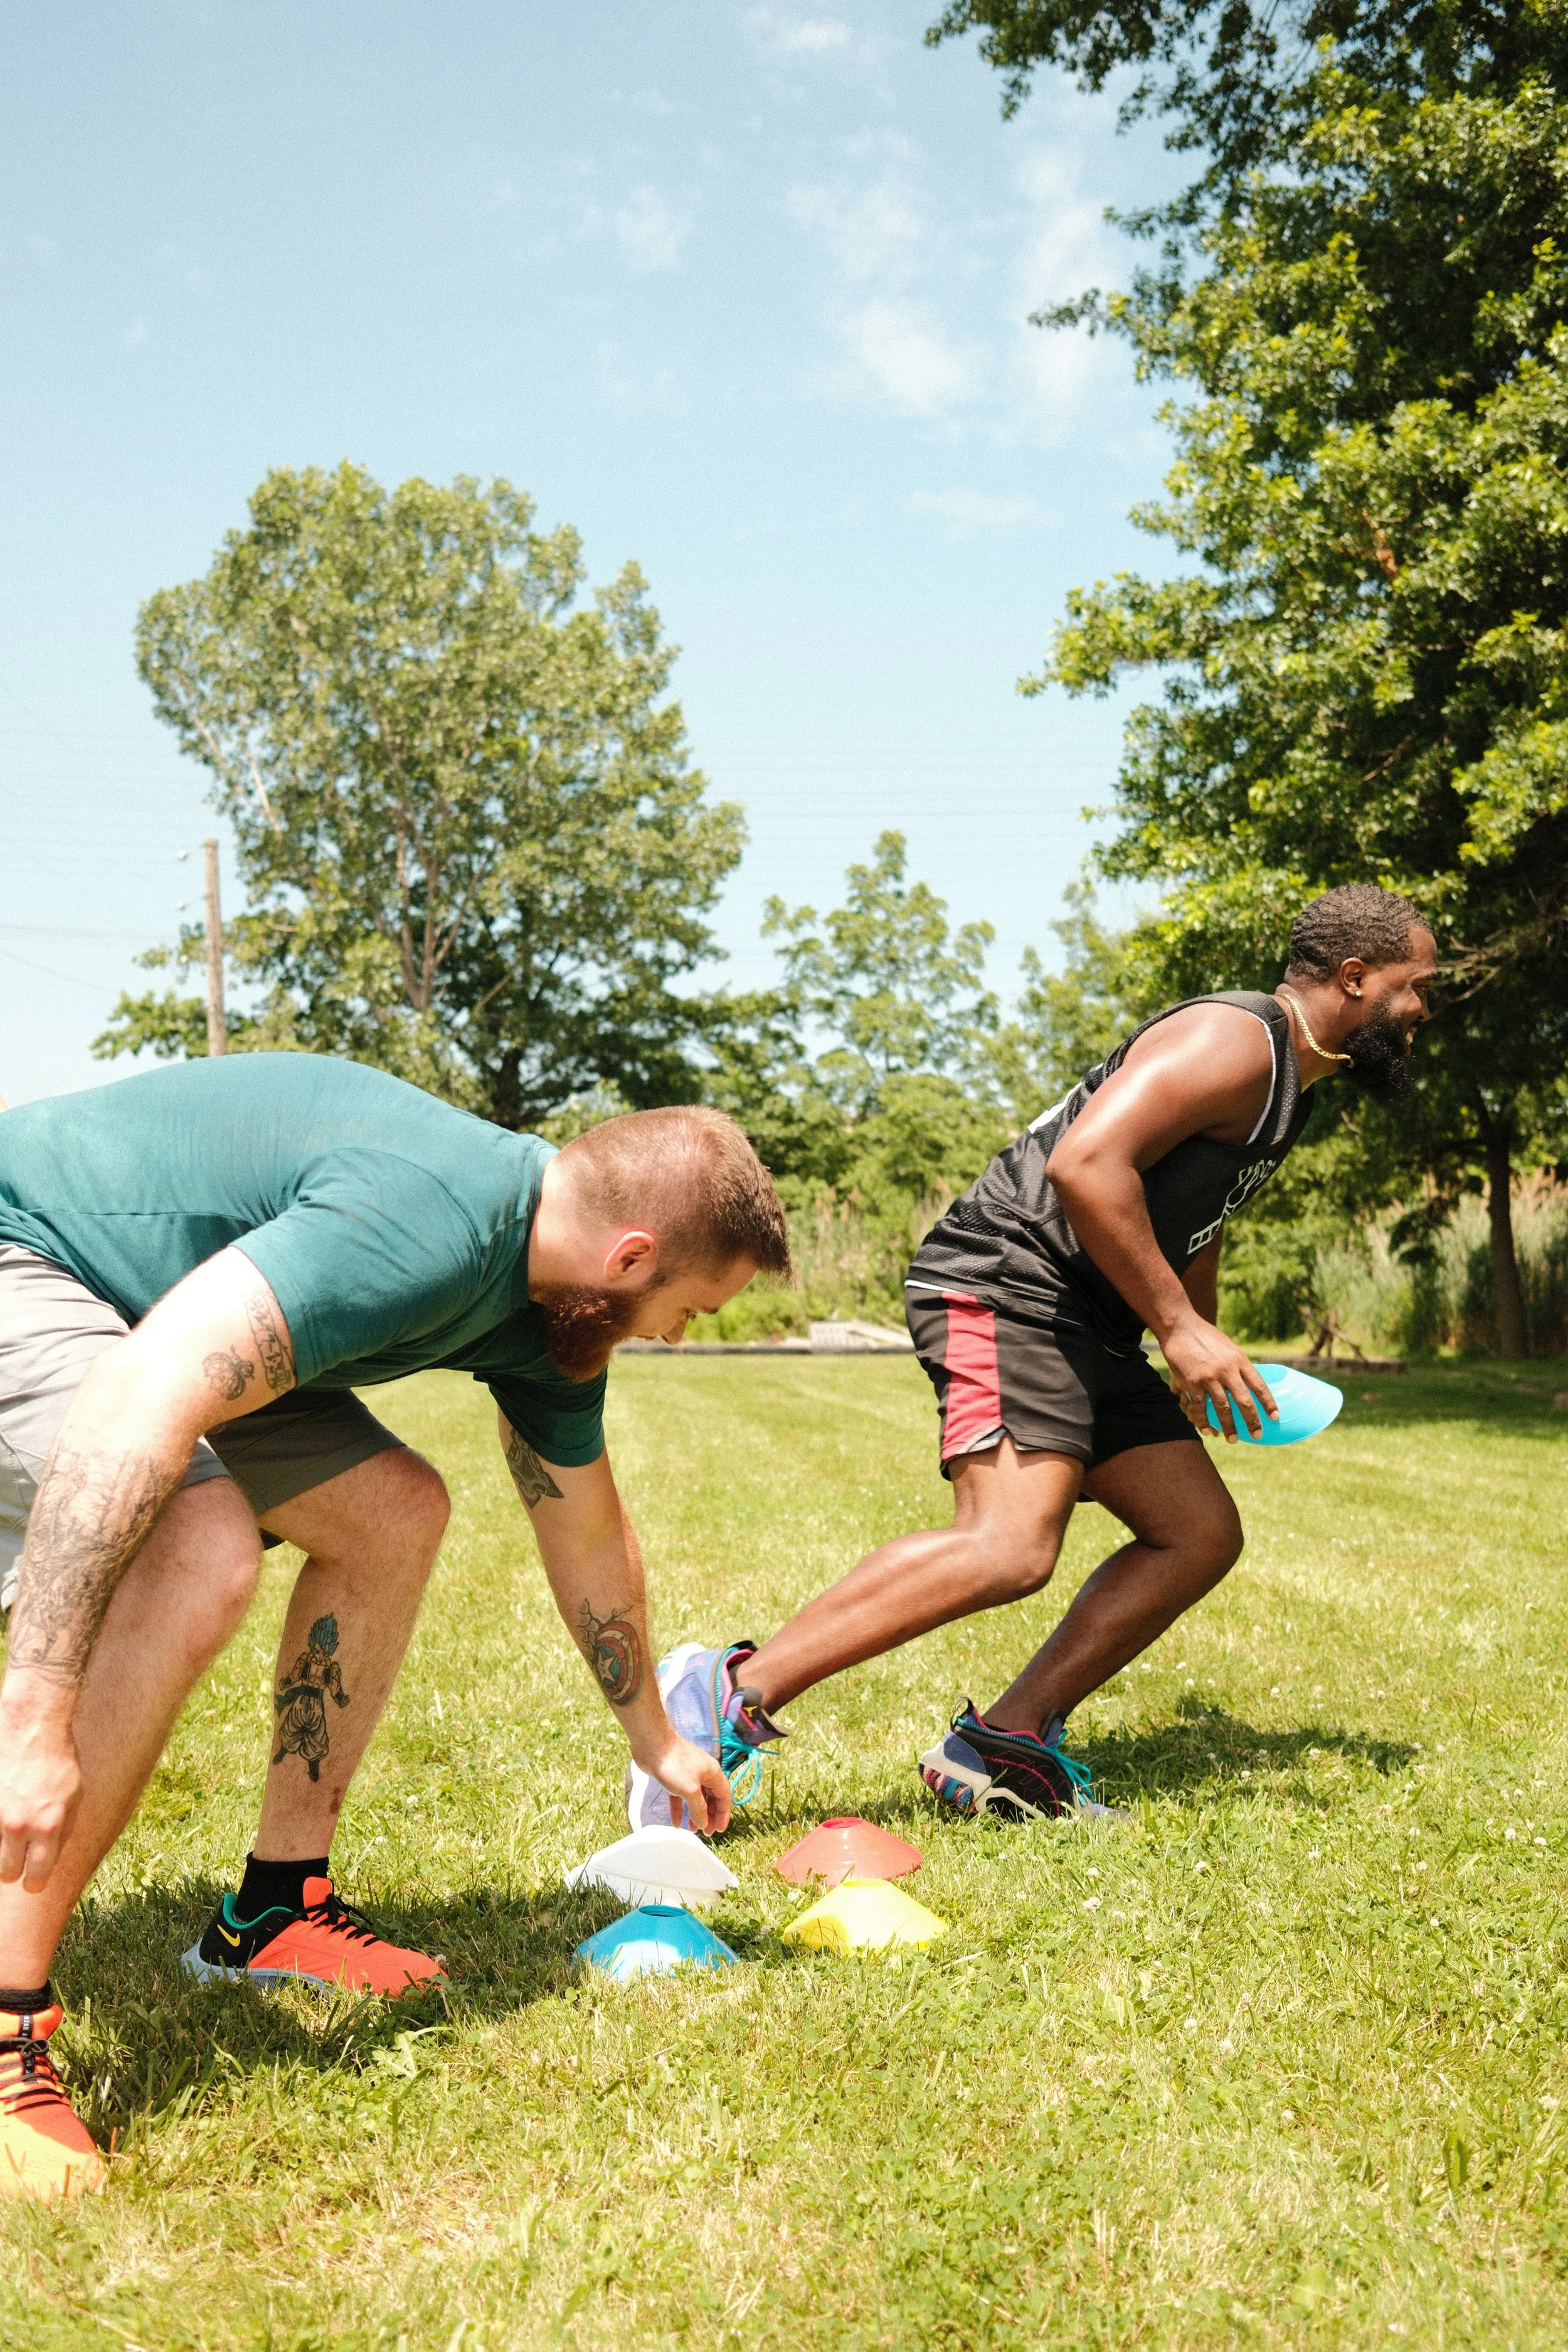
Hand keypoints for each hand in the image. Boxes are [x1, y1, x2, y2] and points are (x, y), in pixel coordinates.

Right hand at [0, 1696, 82, 1889]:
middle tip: (18, 1860)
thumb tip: (50, 1856)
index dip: (34, 1883)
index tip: (32, 1883)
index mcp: (48, 1826)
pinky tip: (7, 1810)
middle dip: (13, 1870)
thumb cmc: (58, 1761)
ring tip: (14, 1830)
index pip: (37, 1874)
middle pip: (7, 1872)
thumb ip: (63, 1831)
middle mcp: (19, 1824)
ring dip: (2, 1847)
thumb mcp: (75, 1797)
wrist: (32, 1728)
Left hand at [630, 1729, 732, 1836]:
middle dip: (709, 1816)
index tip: (719, 1830)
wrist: (652, 1745)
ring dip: (695, 1814)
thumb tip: (703, 1824)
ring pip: (695, 1799)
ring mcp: (687, 1775)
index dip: (723, 1814)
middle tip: (706, 1833)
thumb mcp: (690, 1790)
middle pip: (710, 1799)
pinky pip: (679, 1797)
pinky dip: (679, 1809)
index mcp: (713, 1773)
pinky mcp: (673, 1777)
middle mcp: (703, 1774)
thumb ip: (699, 1809)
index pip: (724, 1797)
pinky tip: (675, 1822)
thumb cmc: (674, 1765)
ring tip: (692, 1830)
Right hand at [1160, 1316, 1276, 1442]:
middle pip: (1244, 1401)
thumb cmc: (1204, 1335)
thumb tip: (1246, 1379)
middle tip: (1256, 1435)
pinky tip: (1208, 1430)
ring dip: (1229, 1426)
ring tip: (1232, 1439)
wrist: (1180, 1326)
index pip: (1259, 1385)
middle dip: (1252, 1421)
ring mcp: (1209, 1377)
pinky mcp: (1192, 1382)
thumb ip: (1237, 1363)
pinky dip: (1204, 1421)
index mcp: (1239, 1360)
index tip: (1275, 1417)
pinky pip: (1200, 1407)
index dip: (1268, 1403)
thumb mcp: (1228, 1345)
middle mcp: (1227, 1370)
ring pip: (1223, 1408)